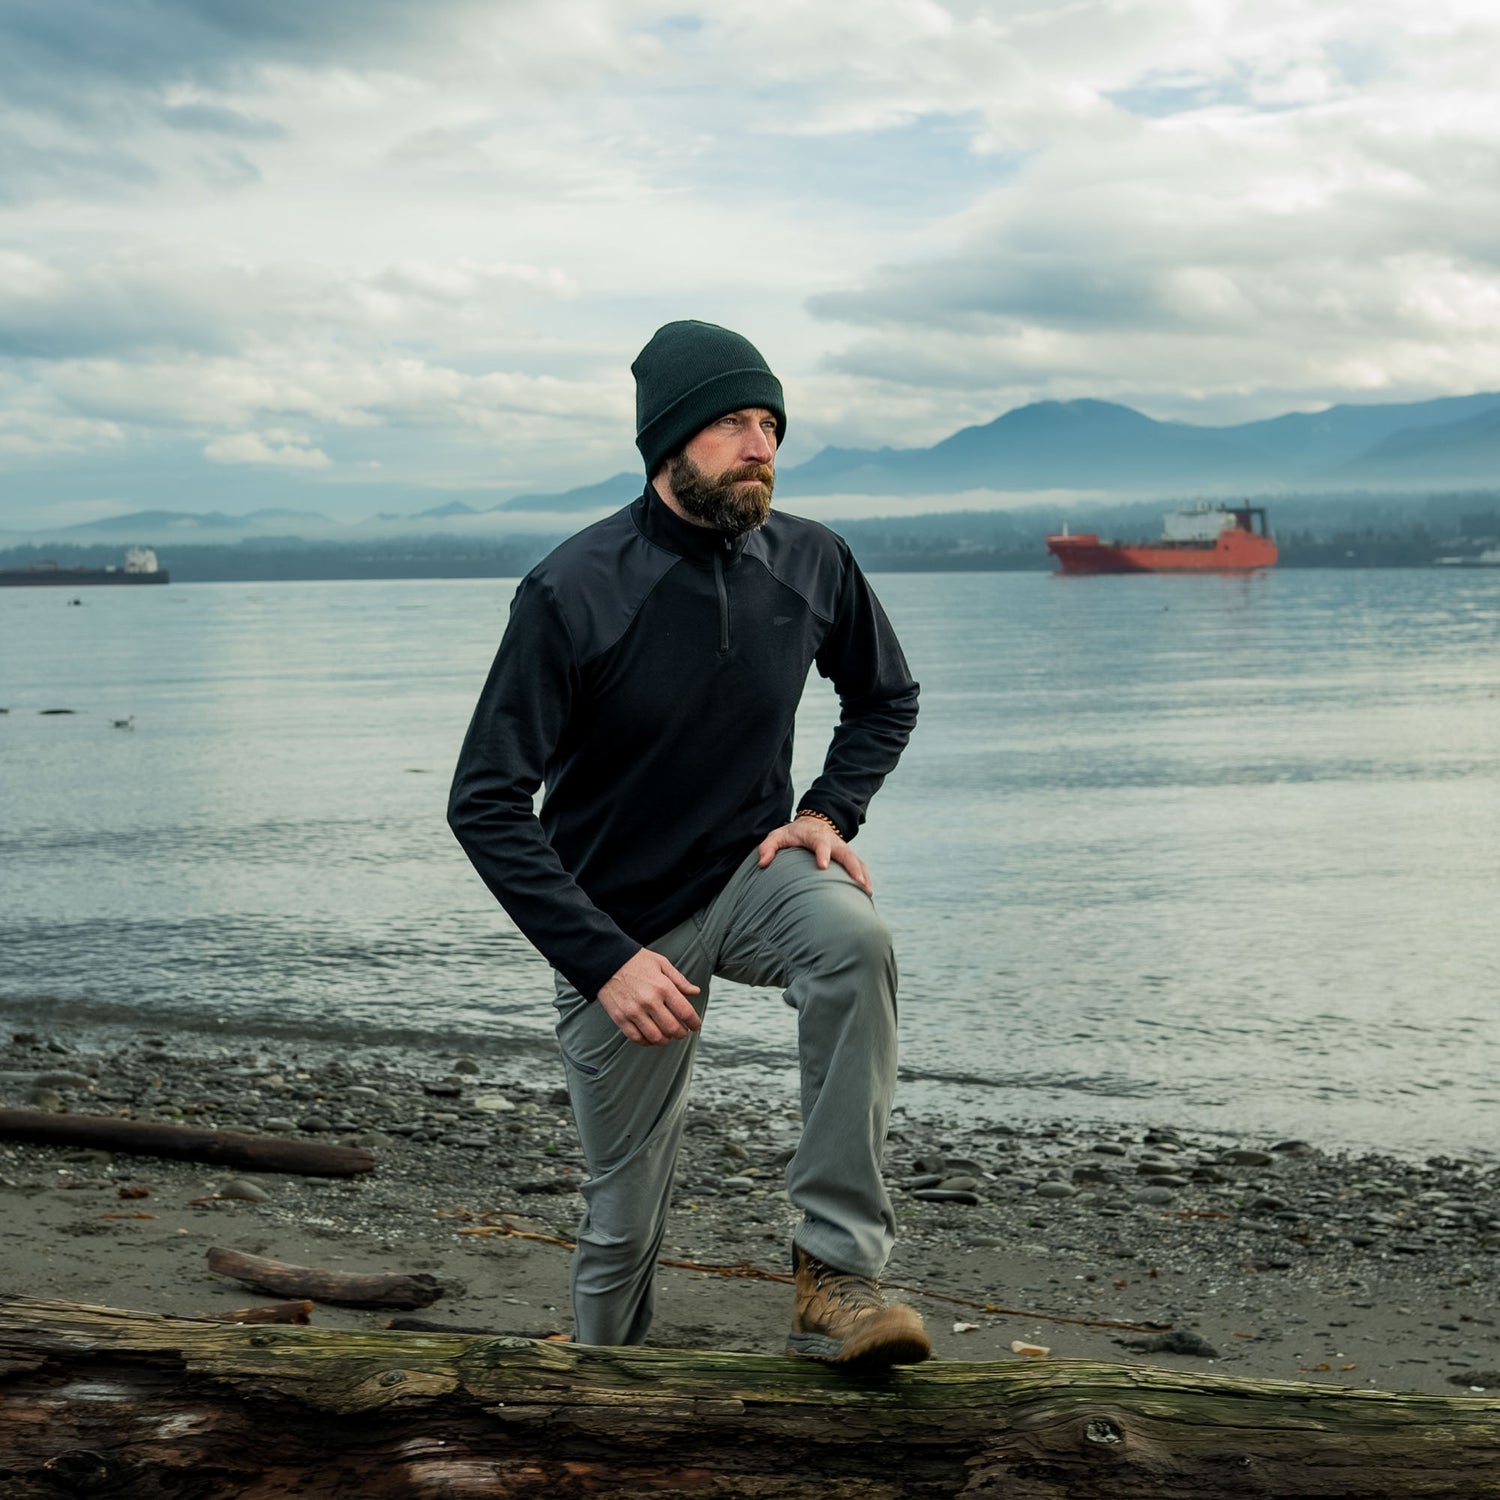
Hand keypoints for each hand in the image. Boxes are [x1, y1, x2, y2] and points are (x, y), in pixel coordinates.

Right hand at [597, 949, 702, 1045]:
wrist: (607, 961)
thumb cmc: (636, 961)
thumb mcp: (662, 963)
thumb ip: (680, 980)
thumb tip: (695, 992)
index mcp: (663, 987)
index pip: (685, 1012)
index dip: (694, 1023)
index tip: (696, 1025)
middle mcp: (649, 1001)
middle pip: (672, 1028)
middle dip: (681, 1033)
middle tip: (683, 1032)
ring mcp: (634, 1012)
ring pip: (656, 1037)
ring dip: (666, 1040)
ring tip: (668, 1036)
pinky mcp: (620, 1018)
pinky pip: (637, 1038)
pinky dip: (647, 1042)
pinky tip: (651, 1037)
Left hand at [756, 814, 871, 895]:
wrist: (812, 824)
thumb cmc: (792, 834)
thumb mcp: (778, 835)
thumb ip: (768, 847)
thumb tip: (762, 863)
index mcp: (815, 836)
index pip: (820, 843)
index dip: (823, 853)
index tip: (823, 866)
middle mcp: (833, 841)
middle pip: (846, 853)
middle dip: (852, 867)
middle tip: (858, 881)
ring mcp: (843, 848)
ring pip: (856, 860)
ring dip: (862, 875)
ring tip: (867, 892)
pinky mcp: (848, 855)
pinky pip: (859, 865)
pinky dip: (865, 877)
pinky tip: (867, 894)